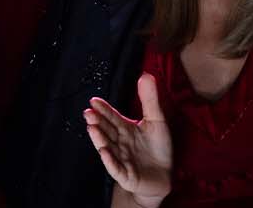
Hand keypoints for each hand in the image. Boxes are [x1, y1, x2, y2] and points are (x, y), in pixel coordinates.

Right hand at [85, 74, 172, 207]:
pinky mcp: (125, 175)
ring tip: (92, 128)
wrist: (164, 177)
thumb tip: (146, 74)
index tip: (94, 101)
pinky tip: (104, 151)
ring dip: (99, 139)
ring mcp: (120, 158)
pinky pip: (115, 167)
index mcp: (125, 129)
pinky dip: (109, 160)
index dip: (104, 110)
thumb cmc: (158, 149)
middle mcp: (120, 143)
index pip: (112, 117)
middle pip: (107, 131)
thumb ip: (149, 99)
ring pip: (107, 147)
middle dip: (98, 122)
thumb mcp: (156, 121)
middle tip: (88, 113)